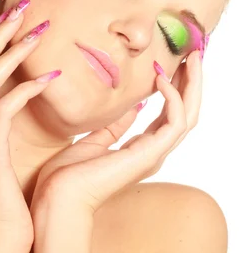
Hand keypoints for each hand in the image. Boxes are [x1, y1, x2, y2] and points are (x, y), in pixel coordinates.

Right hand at [0, 0, 58, 248]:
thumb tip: (28, 93)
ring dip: (12, 53)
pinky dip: (24, 89)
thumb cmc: (7, 196)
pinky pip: (3, 111)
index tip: (12, 18)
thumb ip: (5, 123)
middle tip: (24, 7)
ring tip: (41, 31)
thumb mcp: (1, 153)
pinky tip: (50, 77)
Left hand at [30, 50, 201, 215]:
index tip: (175, 63)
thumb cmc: (67, 176)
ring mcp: (154, 155)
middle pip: (186, 113)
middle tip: (195, 54)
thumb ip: (115, 126)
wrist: (57, 198)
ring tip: (192, 57)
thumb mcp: (94, 141)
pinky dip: (173, 98)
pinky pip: (174, 122)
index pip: (169, 115)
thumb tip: (133, 108)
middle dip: (191, 82)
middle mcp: (153, 153)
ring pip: (188, 115)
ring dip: (192, 84)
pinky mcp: (149, 155)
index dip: (175, 88)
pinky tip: (162, 79)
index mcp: (141, 150)